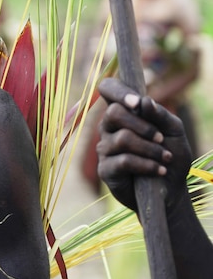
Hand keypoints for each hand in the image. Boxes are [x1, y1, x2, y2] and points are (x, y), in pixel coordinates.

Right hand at [96, 78, 192, 210]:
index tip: (137, 103)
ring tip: (165, 158)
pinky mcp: (106, 169)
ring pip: (123, 139)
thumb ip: (161, 115)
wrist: (171, 188)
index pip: (108, 89)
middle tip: (161, 138)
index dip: (117, 91)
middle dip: (142, 126)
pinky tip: (159, 170)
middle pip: (114, 113)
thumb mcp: (174, 132)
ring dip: (150, 149)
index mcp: (123, 112)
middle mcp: (109, 127)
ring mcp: (105, 148)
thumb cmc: (170, 155)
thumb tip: (144, 101)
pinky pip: (124, 161)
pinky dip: (147, 165)